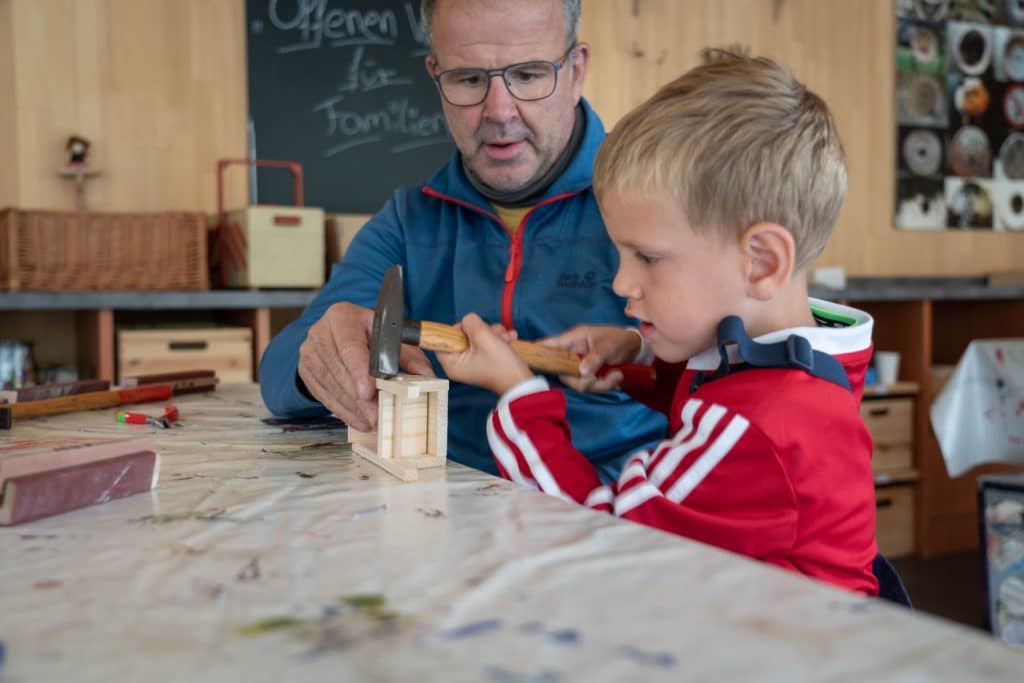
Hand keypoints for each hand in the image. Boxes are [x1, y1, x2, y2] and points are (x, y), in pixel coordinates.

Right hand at [298, 301, 433, 430]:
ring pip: (332, 386)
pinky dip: (343, 411)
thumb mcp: (392, 338)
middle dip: (360, 398)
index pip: (349, 346)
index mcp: (342, 316)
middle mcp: (321, 332)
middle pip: (340, 370)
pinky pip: (324, 395)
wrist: (338, 334)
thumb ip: (411, 357)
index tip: (368, 392)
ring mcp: (309, 352)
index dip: (358, 371)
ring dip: (353, 408)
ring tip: (372, 422)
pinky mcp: (306, 370)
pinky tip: (359, 421)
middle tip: (377, 416)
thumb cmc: (371, 335)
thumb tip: (428, 378)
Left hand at [435, 313, 532, 394]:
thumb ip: (471, 322)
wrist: (522, 381)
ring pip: (477, 337)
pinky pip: (486, 343)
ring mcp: (473, 362)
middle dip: (482, 330)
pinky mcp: (485, 360)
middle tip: (495, 333)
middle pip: (462, 336)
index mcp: (452, 363)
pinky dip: (498, 339)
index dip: (456, 329)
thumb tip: (469, 320)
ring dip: (493, 333)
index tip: (471, 327)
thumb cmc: (500, 363)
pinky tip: (510, 339)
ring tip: (506, 337)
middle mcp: (459, 364)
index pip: (443, 340)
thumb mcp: (483, 337)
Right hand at [541, 325, 641, 392]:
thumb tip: (581, 372)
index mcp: (573, 339)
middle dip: (586, 381)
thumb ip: (595, 358)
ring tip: (618, 376)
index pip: (548, 346)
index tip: (528, 361)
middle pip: (564, 373)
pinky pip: (589, 386)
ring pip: (578, 383)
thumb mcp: (609, 346)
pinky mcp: (588, 375)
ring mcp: (579, 365)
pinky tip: (617, 378)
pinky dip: (604, 386)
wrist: (636, 349)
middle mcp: (572, 353)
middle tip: (608, 378)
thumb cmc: (620, 340)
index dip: (537, 353)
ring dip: (600, 385)